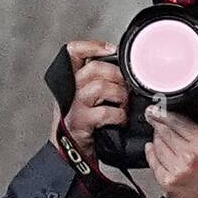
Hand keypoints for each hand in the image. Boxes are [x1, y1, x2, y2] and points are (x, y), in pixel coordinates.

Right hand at [50, 39, 126, 162]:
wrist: (73, 151)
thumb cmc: (87, 121)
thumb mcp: (90, 96)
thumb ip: (102, 79)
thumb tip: (128, 68)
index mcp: (71, 80)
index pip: (73, 52)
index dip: (92, 46)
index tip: (110, 49)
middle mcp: (69, 90)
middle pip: (94, 69)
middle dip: (116, 76)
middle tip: (124, 88)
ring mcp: (73, 106)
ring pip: (100, 87)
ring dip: (119, 95)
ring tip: (123, 104)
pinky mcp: (81, 122)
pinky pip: (105, 112)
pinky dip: (119, 115)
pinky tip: (120, 120)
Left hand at [144, 99, 197, 197]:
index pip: (177, 121)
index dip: (164, 112)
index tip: (157, 107)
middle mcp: (188, 156)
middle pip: (164, 131)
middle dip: (157, 121)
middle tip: (153, 115)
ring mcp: (175, 170)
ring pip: (156, 144)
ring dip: (156, 136)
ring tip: (160, 133)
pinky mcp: (166, 182)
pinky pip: (153, 161)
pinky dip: (151, 152)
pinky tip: (153, 148)